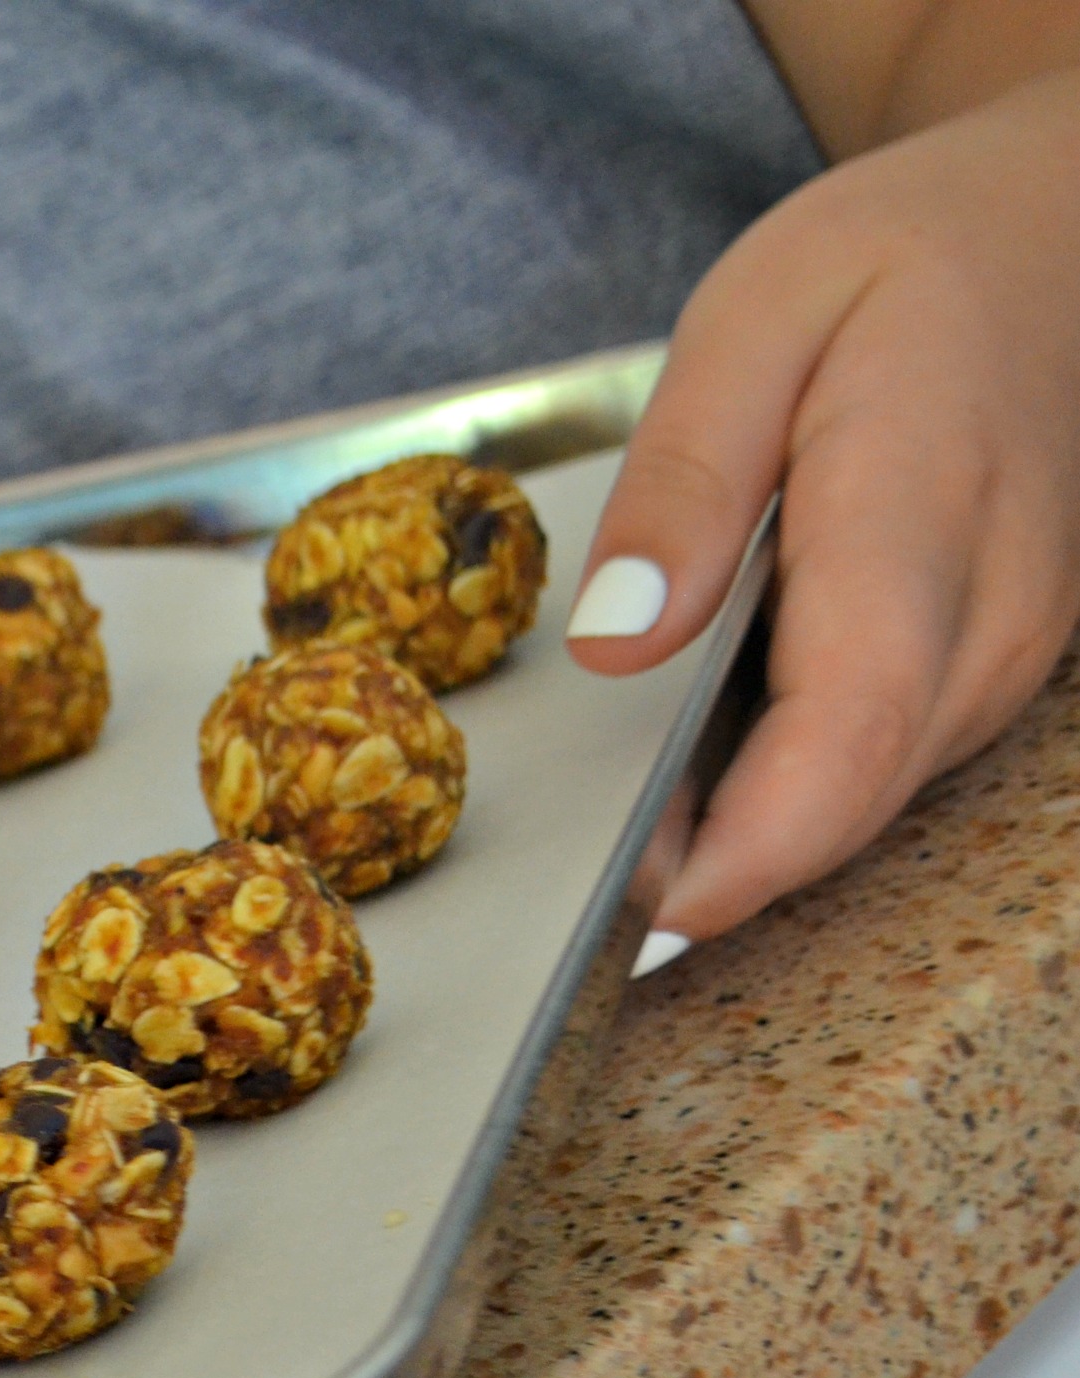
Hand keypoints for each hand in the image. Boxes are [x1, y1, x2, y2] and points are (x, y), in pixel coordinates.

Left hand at [568, 66, 1079, 945]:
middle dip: (720, 857)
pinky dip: (791, 779)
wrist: (1055, 229)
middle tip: (589, 857)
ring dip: (750, 826)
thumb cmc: (897, 262)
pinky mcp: (998, 661)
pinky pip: (885, 758)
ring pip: (873, 794)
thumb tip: (616, 637)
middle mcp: (996, 608)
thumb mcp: (750, 321)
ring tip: (637, 800)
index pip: (851, 729)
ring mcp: (1015, 647)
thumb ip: (682, 483)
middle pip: (856, 793)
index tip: (646, 902)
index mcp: (923, 514)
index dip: (750, 844)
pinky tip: (710, 751)